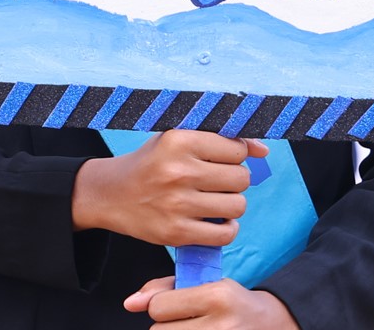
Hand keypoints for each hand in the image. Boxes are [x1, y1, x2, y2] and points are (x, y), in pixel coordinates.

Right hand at [71, 131, 267, 247]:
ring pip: (237, 206)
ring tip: (215, 201)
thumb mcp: (177, 139)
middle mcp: (179, 171)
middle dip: (235, 181)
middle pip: (241, 179)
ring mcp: (177, 204)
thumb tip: (264, 150)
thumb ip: (221, 140)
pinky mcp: (176, 233)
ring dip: (232, 205)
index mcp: (179, 141)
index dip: (235, 156)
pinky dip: (226, 229)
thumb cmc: (151, 163)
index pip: (236, 149)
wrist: (109, 194)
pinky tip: (214, 221)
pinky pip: (225, 234)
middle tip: (217, 182)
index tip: (221, 161)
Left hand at [125, 277, 299, 327]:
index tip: (178, 305)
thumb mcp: (206, 284)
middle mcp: (220, 325)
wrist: (271, 325)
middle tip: (189, 320)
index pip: (159, 307)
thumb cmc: (232, 303)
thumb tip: (130, 303)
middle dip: (168, 325)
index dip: (163, 305)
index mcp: (217, 296)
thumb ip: (164, 288)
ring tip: (195, 329)